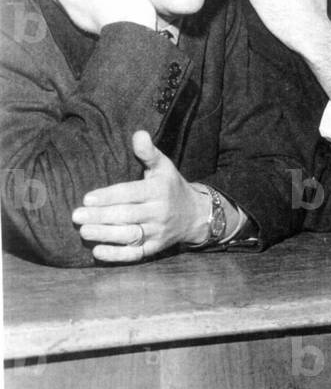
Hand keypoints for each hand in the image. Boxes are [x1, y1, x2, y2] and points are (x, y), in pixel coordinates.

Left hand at [71, 131, 208, 261]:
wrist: (195, 214)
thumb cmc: (171, 187)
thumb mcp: (164, 166)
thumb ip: (149, 152)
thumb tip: (138, 133)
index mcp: (159, 190)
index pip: (131, 193)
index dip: (109, 196)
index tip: (87, 198)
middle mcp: (159, 212)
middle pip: (127, 215)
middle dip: (100, 216)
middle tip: (76, 216)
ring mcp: (157, 232)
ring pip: (129, 235)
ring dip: (105, 235)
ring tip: (84, 231)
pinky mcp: (155, 248)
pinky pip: (135, 254)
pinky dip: (116, 255)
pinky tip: (98, 252)